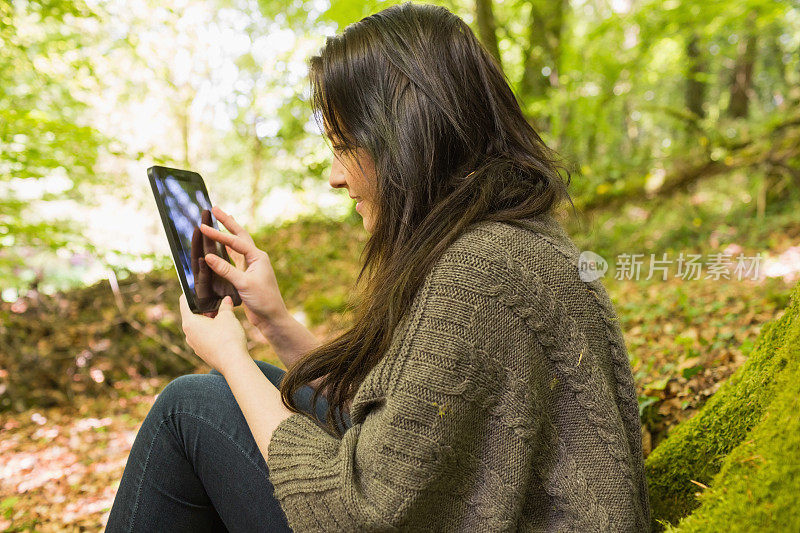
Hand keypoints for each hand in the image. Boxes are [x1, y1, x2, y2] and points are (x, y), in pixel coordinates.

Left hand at [179, 293, 249, 373]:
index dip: (190, 292)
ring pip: (198, 327)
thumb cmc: (228, 338)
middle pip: (192, 315)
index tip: (197, 286)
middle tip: (217, 302)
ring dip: (208, 321)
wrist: (234, 363)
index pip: (184, 302)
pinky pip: (204, 338)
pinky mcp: (202, 353)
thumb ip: (225, 305)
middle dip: (204, 308)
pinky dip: (211, 332)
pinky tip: (224, 331)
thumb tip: (226, 299)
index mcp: (190, 322)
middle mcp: (188, 334)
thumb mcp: (228, 316)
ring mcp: (195, 345)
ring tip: (223, 317)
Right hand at [198, 206, 287, 330]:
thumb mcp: (244, 284)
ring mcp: (251, 266)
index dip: (219, 234)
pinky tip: (221, 244)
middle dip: (227, 222)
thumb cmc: (263, 300)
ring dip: (227, 233)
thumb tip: (208, 256)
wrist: (272, 317)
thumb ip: (226, 270)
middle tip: (214, 209)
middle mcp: (256, 258)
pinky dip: (226, 249)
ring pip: (236, 245)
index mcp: (258, 257)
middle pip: (239, 235)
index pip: (235, 241)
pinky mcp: (246, 274)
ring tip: (218, 219)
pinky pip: (234, 257)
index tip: (203, 227)